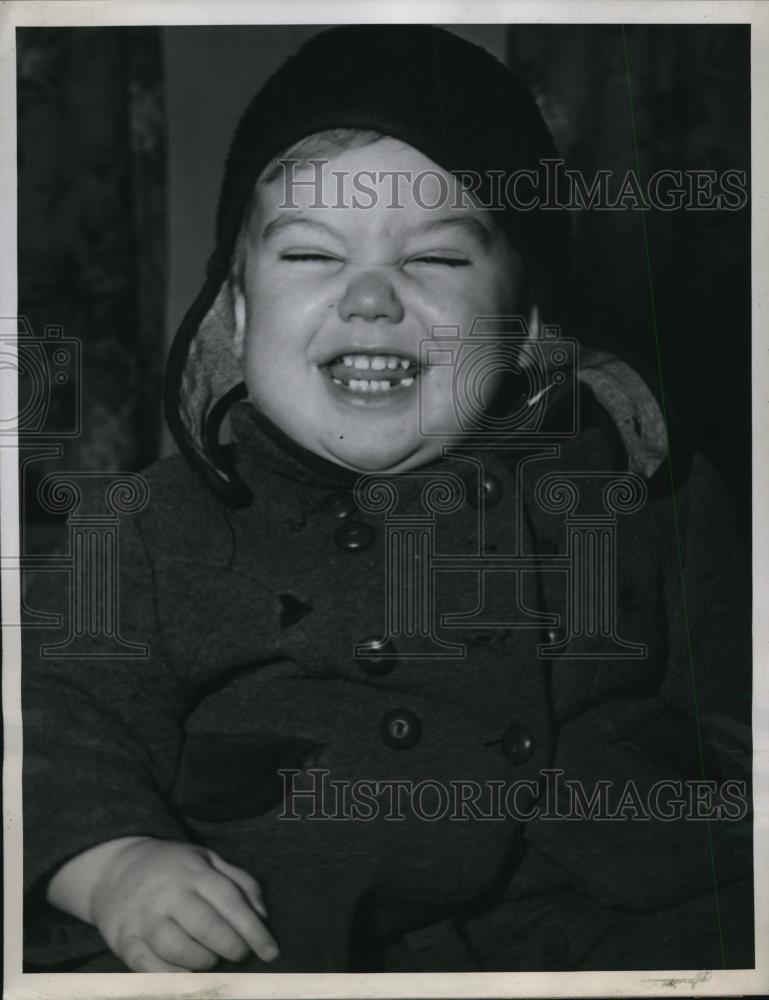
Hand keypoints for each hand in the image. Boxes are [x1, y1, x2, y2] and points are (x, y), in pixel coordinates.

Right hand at [89, 838, 278, 971]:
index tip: (271, 952)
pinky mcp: (123, 940)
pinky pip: (149, 967)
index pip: (230, 902)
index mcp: (193, 872)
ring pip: (178, 949)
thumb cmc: (173, 868)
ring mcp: (143, 917)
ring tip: (213, 960)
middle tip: (241, 955)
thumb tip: (263, 915)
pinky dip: (173, 978)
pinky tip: (189, 975)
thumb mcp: (208, 860)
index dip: (254, 931)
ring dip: (204, 962)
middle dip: (231, 947)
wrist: (115, 868)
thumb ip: (240, 882)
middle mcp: (168, 893)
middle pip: (206, 927)